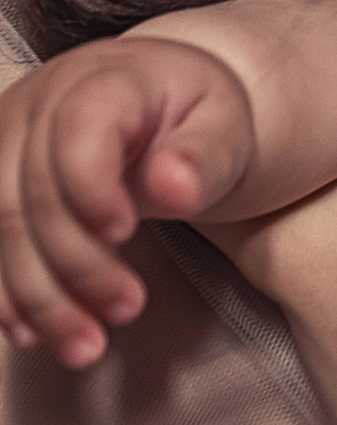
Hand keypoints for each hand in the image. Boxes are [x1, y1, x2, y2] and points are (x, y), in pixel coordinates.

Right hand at [0, 0, 336, 368]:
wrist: (168, 104)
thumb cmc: (199, 115)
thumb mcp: (226, 125)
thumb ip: (204, 155)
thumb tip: (172, 187)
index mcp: (104, 79)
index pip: (77, 131)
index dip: (90, 189)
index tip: (125, 234)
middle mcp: (39, 104)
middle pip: (30, 194)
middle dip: (74, 265)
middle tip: (128, 309)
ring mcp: (8, 142)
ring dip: (37, 296)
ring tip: (86, 346)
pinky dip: (6, 293)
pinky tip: (35, 331)